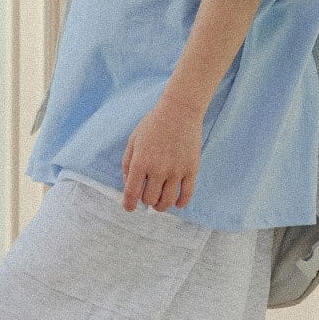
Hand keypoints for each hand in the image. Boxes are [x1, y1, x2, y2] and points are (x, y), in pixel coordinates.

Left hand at [121, 92, 203, 211]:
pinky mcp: (191, 169)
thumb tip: (128, 184)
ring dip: (161, 206)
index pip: (132, 192)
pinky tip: (177, 203)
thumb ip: (127, 163)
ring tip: (159, 203)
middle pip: (150, 199)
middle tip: (147, 196)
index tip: (129, 208)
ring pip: (167, 200)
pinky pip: (186, 194)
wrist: (180, 111)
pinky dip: (181, 203)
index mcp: (140, 162)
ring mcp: (176, 171)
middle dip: (146, 201)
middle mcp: (158, 169)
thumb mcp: (133, 140)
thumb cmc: (153, 124)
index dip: (128, 204)